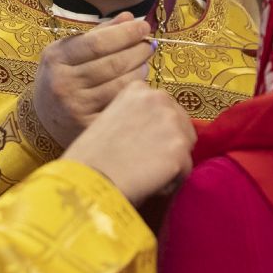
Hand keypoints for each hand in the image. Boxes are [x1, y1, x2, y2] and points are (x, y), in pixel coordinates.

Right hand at [32, 13, 154, 145]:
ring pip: (122, 85)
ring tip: (143, 64)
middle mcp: (63, 83)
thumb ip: (98, 34)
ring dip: (140, 71)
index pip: (98, 43)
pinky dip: (134, 93)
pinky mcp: (88, 127)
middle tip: (148, 44)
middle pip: (114, 63)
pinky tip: (136, 85)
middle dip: (138, 50)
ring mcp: (76, 108)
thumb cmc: (60, 77)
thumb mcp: (67, 50)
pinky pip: (121, 105)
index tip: (144, 26)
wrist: (41, 118)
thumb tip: (129, 18)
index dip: (126, 33)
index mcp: (56, 58)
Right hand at [62, 82, 194, 203]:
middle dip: (169, 144)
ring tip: (145, 173)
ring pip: (185, 148)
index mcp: (138, 89)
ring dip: (171, 163)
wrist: (87, 179)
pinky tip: (149, 183)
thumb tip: (156, 131)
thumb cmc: (91, 156)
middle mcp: (159, 98)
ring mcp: (172, 123)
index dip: (156, 130)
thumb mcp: (111, 118)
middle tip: (145, 162)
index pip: (164, 109)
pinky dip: (172, 181)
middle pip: (181, 125)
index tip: (140, 145)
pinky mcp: (180, 148)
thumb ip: (137, 116)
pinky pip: (185, 170)